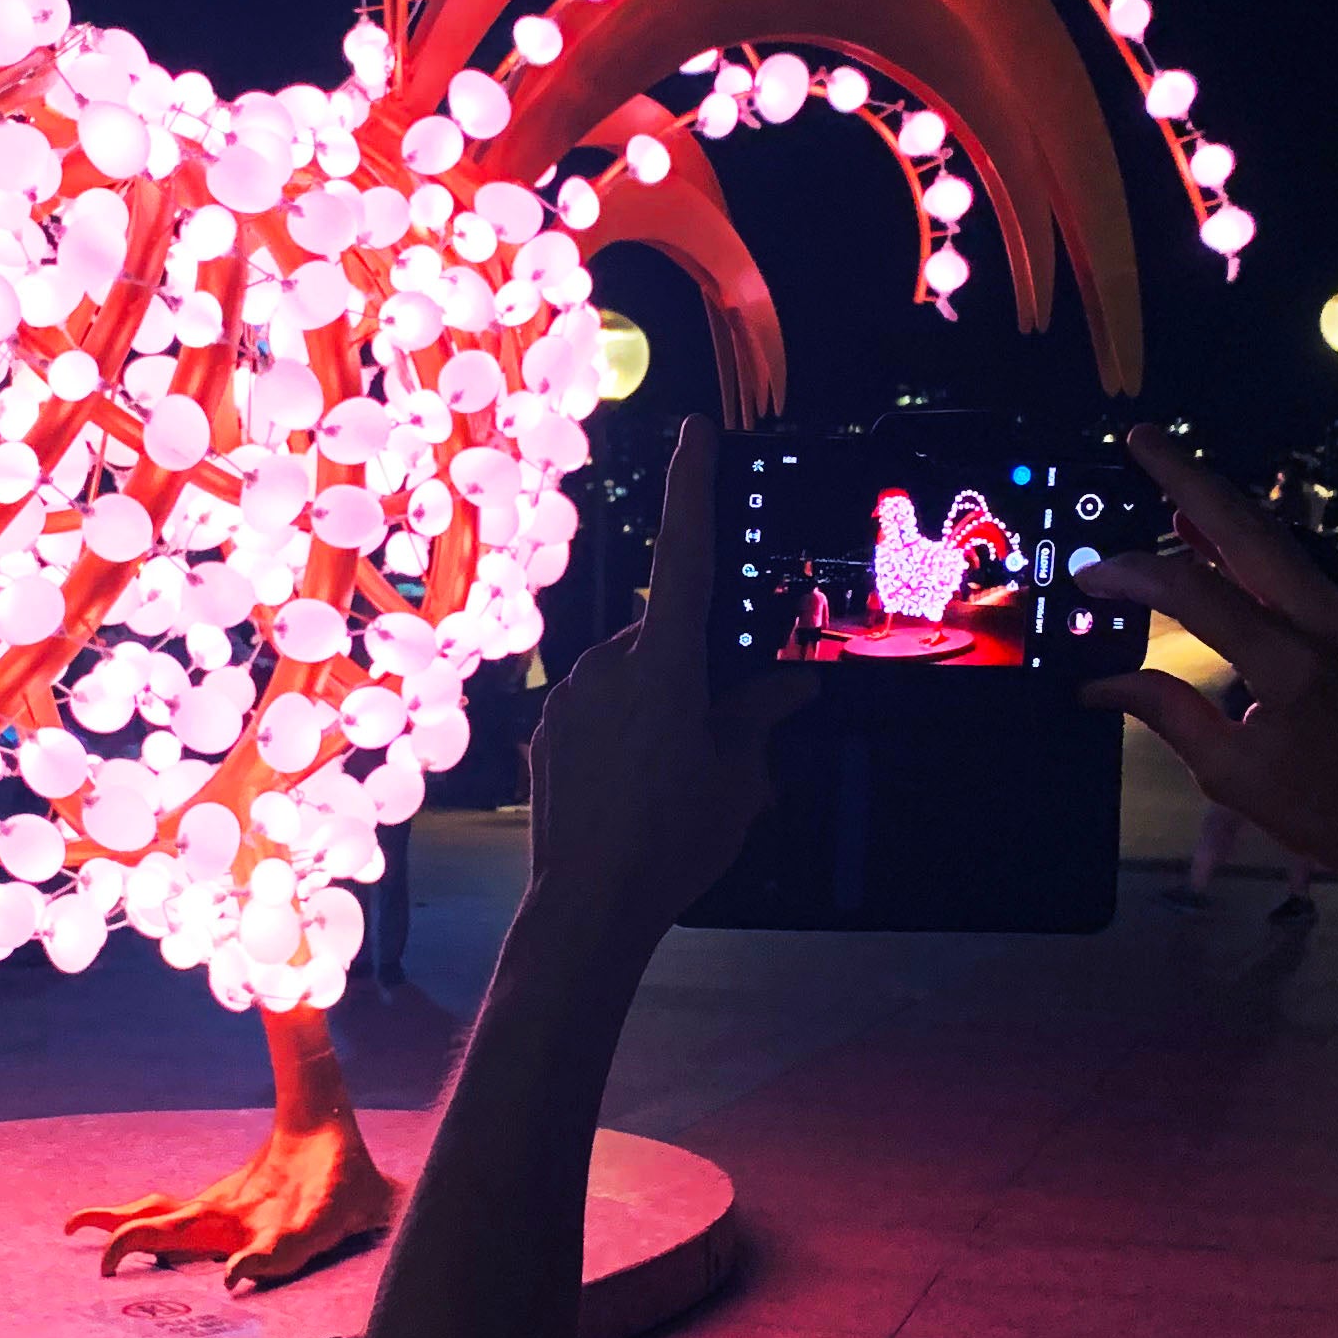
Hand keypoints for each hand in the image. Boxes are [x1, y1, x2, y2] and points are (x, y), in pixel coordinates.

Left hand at [517, 415, 816, 952]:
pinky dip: (622, 733)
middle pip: (665, 640)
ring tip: (670, 783)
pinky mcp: (546, 728)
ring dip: (656, 707)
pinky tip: (632, 790)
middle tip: (714, 743)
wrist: (587, 907)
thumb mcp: (738, 779)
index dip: (692, 489)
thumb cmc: (672, 841)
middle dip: (693, 675)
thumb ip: (759, 718)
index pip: (685, 557)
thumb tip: (790, 685)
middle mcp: (609, 666)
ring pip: (630, 677)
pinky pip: (597, 709)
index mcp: (664, 666)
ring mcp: (570, 696)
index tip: (695, 431)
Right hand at [1078, 428, 1337, 933]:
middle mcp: (1328, 624)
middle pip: (1246, 528)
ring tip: (1174, 476)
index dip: (1133, 573)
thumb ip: (1168, 714)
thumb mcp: (1233, 776)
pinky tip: (1226, 537)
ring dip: (1223, 506)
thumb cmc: (1330, 816)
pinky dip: (1256, 545)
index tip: (1090, 575)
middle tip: (1141, 437)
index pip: (1193, 591)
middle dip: (1188, 477)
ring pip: (1279, 539)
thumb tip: (1100, 686)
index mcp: (1290, 666)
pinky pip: (1301, 567)